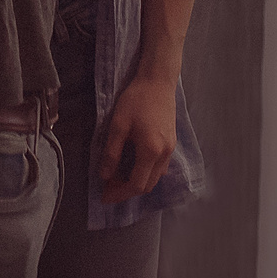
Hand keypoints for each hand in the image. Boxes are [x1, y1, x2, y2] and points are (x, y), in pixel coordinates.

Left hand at [98, 74, 179, 203]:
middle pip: (147, 185)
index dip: (119, 194)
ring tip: (118, 177)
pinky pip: (160, 167)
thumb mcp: (118, 125)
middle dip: (127, 191)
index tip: (104, 196)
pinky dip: (146, 173)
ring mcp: (170, 149)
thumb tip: (105, 176)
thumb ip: (112, 152)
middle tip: (108, 187)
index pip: (136, 185)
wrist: (158, 81)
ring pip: (155, 178)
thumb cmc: (136, 100)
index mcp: (151, 151)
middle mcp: (164, 154)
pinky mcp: (172, 143)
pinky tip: (133, 165)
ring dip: (137, 182)